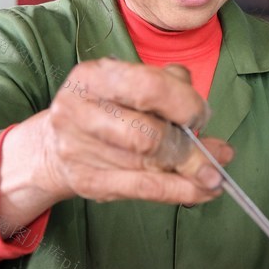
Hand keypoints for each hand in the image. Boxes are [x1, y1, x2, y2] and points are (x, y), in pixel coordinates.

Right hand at [0, 59, 233, 230]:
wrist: (54, 144)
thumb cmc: (106, 108)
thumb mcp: (130, 84)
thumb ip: (169, 87)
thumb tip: (204, 117)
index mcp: (93, 76)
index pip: (149, 87)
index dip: (185, 104)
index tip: (201, 116)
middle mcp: (78, 110)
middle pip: (147, 134)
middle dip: (188, 147)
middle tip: (212, 155)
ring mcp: (78, 149)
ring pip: (148, 165)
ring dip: (190, 172)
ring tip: (214, 176)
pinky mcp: (86, 181)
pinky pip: (143, 190)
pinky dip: (180, 192)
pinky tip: (202, 191)